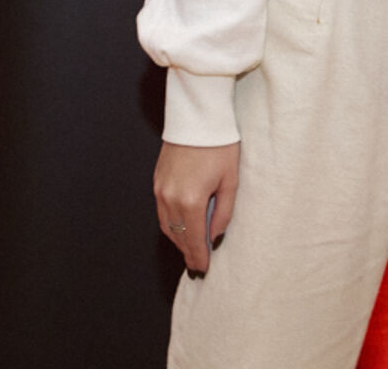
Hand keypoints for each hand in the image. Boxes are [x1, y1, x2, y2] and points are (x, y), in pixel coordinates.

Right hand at [154, 140, 239, 276]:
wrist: (198, 119)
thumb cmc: (220, 146)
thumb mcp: (230, 181)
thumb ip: (223, 212)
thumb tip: (215, 236)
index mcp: (191, 200)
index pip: (193, 239)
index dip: (198, 257)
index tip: (203, 269)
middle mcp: (170, 198)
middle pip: (178, 235)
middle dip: (188, 251)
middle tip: (197, 265)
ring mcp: (160, 190)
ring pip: (167, 226)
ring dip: (178, 238)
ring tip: (190, 249)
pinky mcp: (156, 181)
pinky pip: (161, 211)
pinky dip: (171, 223)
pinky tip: (181, 226)